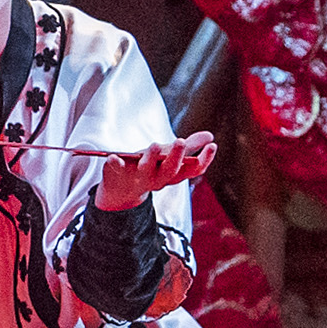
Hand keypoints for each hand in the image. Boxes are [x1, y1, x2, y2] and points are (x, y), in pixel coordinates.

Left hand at [90, 134, 218, 212]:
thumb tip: (210, 136)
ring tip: (155, 145)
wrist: (121, 192)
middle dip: (176, 157)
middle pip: (170, 170)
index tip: (212, 145)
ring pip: (147, 171)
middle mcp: (158, 178)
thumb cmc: (149, 169)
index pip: (192, 170)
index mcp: (173, 174)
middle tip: (181, 141)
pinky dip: (115, 164)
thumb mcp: (170, 158)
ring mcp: (138, 177)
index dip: (204, 159)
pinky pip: (117, 169)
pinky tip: (113, 157)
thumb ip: (189, 147)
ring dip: (151, 159)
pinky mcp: (119, 173)